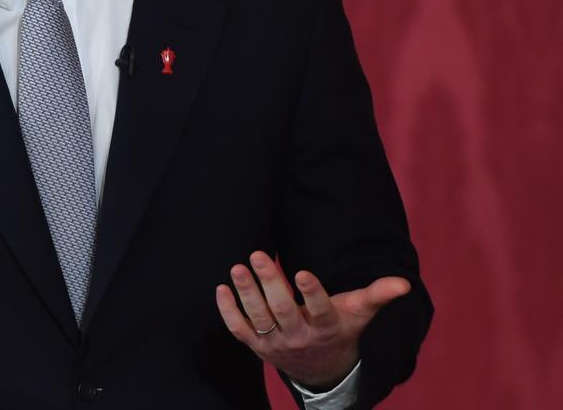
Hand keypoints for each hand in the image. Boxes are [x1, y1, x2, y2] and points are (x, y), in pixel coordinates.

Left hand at [215, 251, 409, 388]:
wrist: (322, 370)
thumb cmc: (341, 329)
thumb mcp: (359, 314)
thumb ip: (377, 295)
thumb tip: (403, 283)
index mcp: (326, 327)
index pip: (319, 310)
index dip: (311, 293)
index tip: (302, 271)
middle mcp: (300, 337)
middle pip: (282, 311)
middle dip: (269, 283)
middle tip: (257, 255)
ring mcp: (276, 344)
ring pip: (259, 319)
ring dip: (246, 293)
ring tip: (237, 267)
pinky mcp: (257, 346)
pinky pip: (239, 330)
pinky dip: (228, 312)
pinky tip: (221, 288)